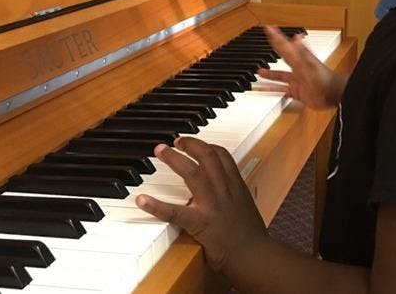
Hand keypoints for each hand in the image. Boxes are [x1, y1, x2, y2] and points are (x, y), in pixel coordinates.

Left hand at [135, 138, 267, 271]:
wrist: (253, 255)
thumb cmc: (252, 235)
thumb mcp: (246, 206)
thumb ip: (233, 195)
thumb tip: (224, 191)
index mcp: (236, 184)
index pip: (222, 155)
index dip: (207, 145)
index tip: (196, 143)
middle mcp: (224, 189)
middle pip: (206, 155)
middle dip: (189, 144)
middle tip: (175, 141)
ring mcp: (211, 204)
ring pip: (192, 172)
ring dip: (174, 158)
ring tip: (160, 151)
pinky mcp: (199, 223)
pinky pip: (174, 212)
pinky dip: (156, 205)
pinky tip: (142, 200)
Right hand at [258, 26, 344, 108]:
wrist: (334, 95)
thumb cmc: (324, 79)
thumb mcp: (310, 64)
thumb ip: (302, 52)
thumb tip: (296, 38)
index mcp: (299, 60)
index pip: (284, 45)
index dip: (276, 36)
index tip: (268, 28)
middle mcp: (297, 68)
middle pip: (282, 57)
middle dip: (273, 51)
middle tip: (266, 43)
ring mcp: (297, 80)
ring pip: (280, 75)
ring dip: (270, 73)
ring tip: (259, 71)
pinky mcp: (297, 91)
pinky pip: (282, 90)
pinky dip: (273, 90)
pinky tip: (266, 90)